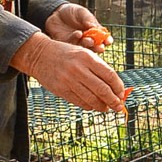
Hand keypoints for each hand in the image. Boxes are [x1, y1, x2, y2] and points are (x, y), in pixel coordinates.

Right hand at [11, 33, 125, 112]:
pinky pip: (80, 102)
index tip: (121, 94)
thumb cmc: (66, 55)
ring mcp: (68, 80)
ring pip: (91, 99)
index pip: (109, 75)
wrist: (40, 55)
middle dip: (113, 101)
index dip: (118, 87)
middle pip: (102, 89)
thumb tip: (114, 87)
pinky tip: (93, 106)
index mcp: (87, 57)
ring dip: (102, 106)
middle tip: (118, 107)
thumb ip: (98, 68)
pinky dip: (89, 106)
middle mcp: (78, 69)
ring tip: (106, 108)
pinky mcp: (61, 90)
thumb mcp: (83, 54)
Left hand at [44, 3, 112, 52]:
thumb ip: (88, 20)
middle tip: (100, 47)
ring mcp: (77, 42)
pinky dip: (76, 39)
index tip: (109, 41)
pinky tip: (78, 33)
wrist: (55, 13)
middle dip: (98, 47)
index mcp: (93, 31)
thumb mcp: (81, 12)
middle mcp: (86, 38)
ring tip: (89, 40)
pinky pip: (73, 44)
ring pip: (85, 48)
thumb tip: (96, 27)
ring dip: (88, 45)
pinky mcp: (67, 44)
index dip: (107, 40)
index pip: (102, 38)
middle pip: (95, 46)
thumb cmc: (71, 12)